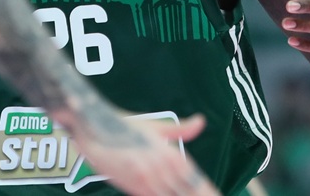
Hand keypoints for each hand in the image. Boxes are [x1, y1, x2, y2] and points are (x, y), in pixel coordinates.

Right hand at [74, 113, 218, 195]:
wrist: (93, 129)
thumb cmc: (124, 126)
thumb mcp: (154, 127)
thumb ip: (181, 129)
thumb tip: (201, 121)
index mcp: (168, 152)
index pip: (194, 177)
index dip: (206, 190)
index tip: (216, 195)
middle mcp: (159, 167)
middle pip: (185, 190)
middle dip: (197, 194)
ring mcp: (146, 179)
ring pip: (170, 195)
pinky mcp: (132, 186)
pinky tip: (168, 195)